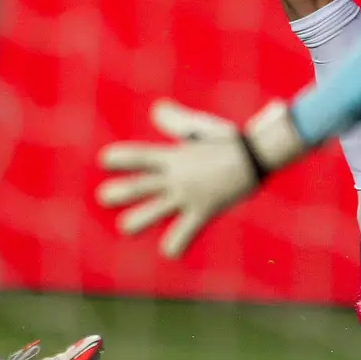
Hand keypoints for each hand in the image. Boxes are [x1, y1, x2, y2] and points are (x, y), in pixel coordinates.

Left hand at [97, 100, 303, 257]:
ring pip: (153, 213)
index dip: (119, 159)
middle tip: (103, 196)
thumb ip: (176, 121)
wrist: (257, 155)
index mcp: (174, 155)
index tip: (104, 161)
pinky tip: (171, 250)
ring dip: (136, 222)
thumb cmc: (229, 139)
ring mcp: (188, 196)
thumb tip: (156, 109)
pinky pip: (184, 233)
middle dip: (117, 193)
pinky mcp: (203, 211)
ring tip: (126, 227)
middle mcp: (176, 177)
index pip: (138, 156)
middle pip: (136, 186)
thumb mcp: (201, 127)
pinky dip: (176, 244)